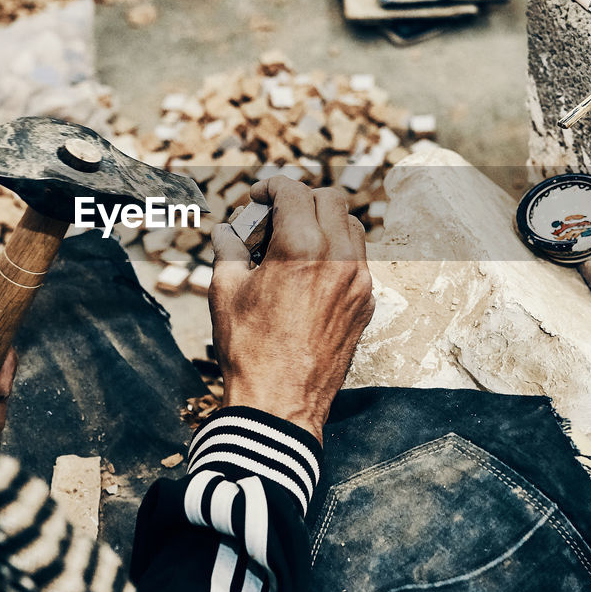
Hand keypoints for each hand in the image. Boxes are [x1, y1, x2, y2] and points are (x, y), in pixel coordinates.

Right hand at [209, 177, 375, 442]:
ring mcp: (358, 281)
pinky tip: (308, 273)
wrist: (280, 404)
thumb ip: (228, 249)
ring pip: (352, 225)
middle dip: (299, 199)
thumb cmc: (248, 349)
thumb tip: (226, 231)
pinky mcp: (365, 304)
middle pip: (330, 199)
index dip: (269, 187)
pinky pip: (358, 259)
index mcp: (302, 247)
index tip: (255, 199)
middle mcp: (339, 258)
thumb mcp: (225, 290)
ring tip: (292, 244)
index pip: (293, 191)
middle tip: (272, 219)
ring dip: (323, 222)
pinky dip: (336, 251)